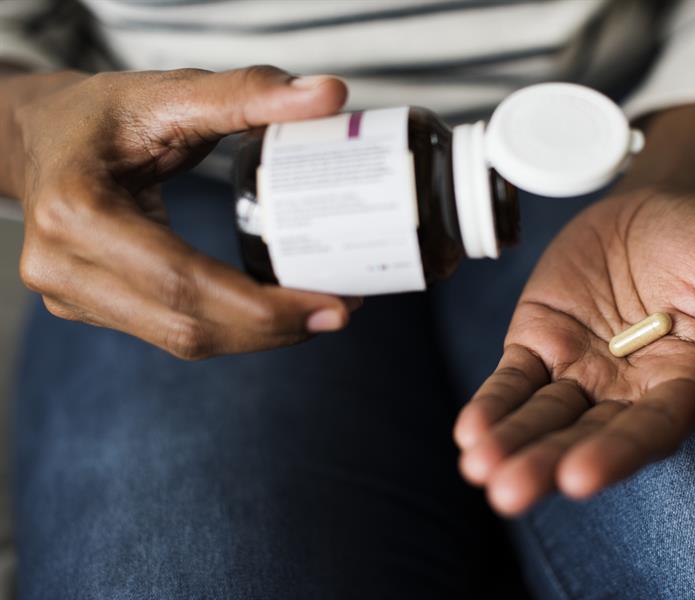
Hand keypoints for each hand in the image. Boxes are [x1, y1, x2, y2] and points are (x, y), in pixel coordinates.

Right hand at [8, 66, 354, 358]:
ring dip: (258, 336)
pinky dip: (232, 328)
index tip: (330, 306)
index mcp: (75, 210)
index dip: (260, 307)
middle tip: (340, 312)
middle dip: (273, 329)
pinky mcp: (92, 307)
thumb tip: (329, 95)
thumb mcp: (169, 92)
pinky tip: (276, 311)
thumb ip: (248, 92)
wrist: (41, 137)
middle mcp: (63, 265)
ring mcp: (72, 294)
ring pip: (182, 340)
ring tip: (319, 312)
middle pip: (186, 325)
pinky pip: (172, 331)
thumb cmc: (100, 114)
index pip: (181, 280)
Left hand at [454, 190, 694, 514]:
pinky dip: (492, 404)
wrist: (651, 203)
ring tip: (479, 468)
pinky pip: (513, 379)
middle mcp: (627, 390)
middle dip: (547, 464)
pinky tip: (469, 432)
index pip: (649, 430)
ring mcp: (578, 369)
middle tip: (510, 492)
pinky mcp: (538, 343)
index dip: (616, 453)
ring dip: (511, 443)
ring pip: (543, 415)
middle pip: (586, 435)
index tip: (579, 477)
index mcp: (684, 385)